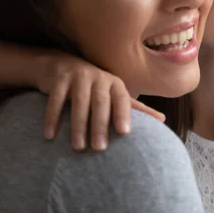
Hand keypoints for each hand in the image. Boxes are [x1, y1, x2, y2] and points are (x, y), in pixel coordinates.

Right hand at [38, 52, 164, 150]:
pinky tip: (50, 135)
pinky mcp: (59, 79)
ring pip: (79, 102)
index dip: (124, 114)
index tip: (125, 133)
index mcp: (115, 84)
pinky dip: (53, 117)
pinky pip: (55, 100)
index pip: (122, 99)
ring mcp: (78, 76)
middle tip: (99, 148)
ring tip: (78, 146)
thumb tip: (163, 120)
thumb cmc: (95, 86)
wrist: (62, 65)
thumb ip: (136, 108)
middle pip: (101, 103)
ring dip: (78, 125)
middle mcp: (99, 78)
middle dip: (100, 125)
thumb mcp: (115, 94)